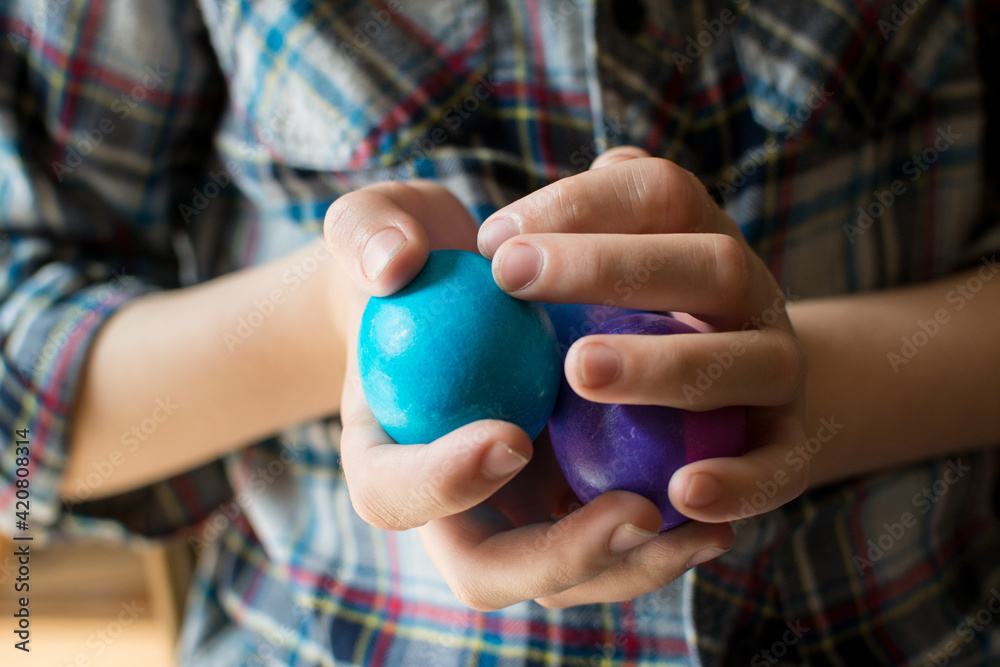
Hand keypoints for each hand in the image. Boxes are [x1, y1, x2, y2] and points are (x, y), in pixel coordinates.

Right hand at [325, 179, 732, 610]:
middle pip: (488, 572)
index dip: (443, 482)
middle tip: (634, 511)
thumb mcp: (375, 225)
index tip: (509, 436)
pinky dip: (660, 543)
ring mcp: (512, 511)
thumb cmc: (414, 257)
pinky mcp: (566, 502)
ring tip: (698, 526)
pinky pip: (611, 548)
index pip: (393, 495)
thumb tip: (396, 264)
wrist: (455, 283)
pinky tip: (715, 517)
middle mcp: (447, 503)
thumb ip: (368, 233)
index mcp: (382, 452)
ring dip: (631, 564)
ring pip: (565, 580)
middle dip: (561, 554)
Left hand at [478, 147, 809, 527]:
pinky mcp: (791, 448)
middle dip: (609, 266)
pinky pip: (779, 467)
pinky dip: (740, 482)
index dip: (580, 203)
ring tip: (580, 371)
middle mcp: (751, 294)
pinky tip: (681, 495)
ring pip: (747, 360)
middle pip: (708, 263)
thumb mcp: (609, 280)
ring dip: (664, 364)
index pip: (660, 193)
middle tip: (512, 275)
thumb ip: (569, 245)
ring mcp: (778, 369)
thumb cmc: (640, 331)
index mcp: (704, 239)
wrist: (745, 403)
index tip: (490, 240)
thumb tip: (493, 244)